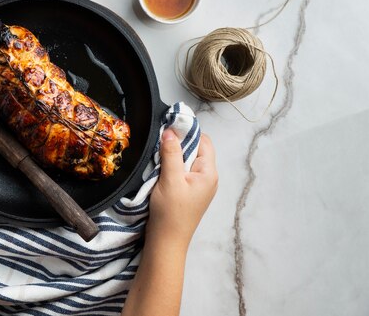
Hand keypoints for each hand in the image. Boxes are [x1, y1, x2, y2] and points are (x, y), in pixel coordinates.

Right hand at [147, 129, 217, 246]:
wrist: (166, 241)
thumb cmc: (170, 212)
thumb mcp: (170, 179)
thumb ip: (171, 153)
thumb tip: (171, 131)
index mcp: (209, 173)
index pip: (204, 141)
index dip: (188, 132)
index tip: (169, 128)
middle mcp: (208, 178)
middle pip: (196, 149)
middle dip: (179, 143)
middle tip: (161, 141)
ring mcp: (199, 186)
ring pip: (188, 160)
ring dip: (174, 156)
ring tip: (159, 155)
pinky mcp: (190, 192)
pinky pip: (183, 171)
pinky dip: (173, 166)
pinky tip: (161, 169)